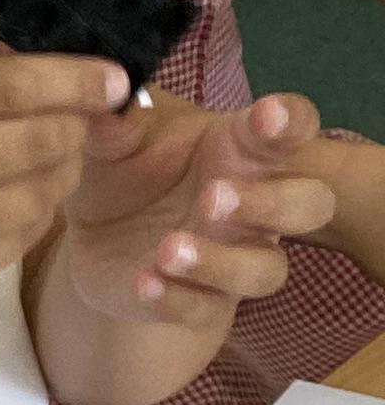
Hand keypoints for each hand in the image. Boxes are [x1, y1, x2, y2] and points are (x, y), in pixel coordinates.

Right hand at [0, 48, 129, 302]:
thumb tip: (51, 49)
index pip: (8, 87)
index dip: (74, 78)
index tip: (115, 76)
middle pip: (37, 141)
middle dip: (78, 124)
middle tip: (89, 114)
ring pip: (41, 194)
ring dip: (64, 169)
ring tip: (55, 153)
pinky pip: (22, 237)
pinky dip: (37, 210)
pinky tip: (21, 193)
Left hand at [59, 91, 334, 330]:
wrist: (94, 237)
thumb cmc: (129, 170)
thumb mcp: (117, 140)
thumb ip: (116, 121)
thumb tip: (103, 94)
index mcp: (242, 149)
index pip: (291, 128)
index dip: (290, 122)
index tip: (268, 115)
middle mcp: (253, 205)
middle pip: (308, 205)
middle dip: (272, 203)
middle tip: (214, 196)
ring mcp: (233, 257)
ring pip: (265, 270)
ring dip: (223, 261)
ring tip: (169, 249)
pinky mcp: (198, 302)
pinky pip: (205, 310)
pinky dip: (176, 300)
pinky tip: (143, 282)